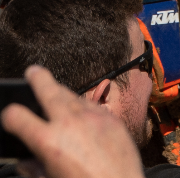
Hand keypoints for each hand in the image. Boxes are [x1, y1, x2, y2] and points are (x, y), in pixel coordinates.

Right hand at [2, 66, 148, 177]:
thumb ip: (34, 167)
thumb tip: (26, 160)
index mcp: (48, 141)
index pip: (16, 117)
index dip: (9, 115)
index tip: (9, 115)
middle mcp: (70, 123)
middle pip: (49, 91)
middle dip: (38, 78)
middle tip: (32, 71)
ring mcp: (93, 117)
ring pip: (72, 95)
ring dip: (61, 91)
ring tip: (53, 88)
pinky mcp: (112, 118)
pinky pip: (92, 105)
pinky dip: (82, 105)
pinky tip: (79, 109)